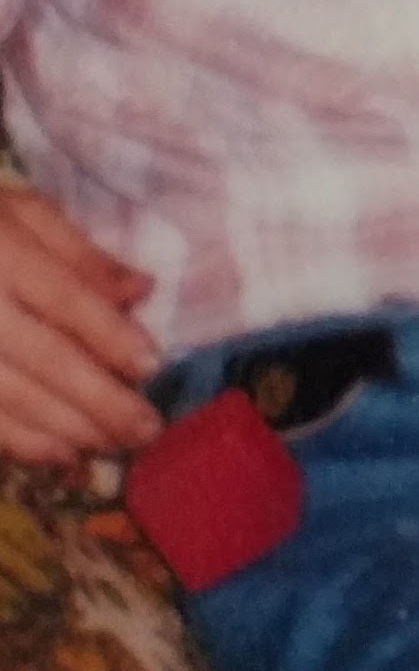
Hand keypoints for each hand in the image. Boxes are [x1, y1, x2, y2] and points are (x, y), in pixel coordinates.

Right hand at [0, 186, 161, 463]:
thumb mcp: (23, 214)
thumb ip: (80, 253)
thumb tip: (141, 290)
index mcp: (2, 253)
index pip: (64, 298)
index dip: (109, 335)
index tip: (152, 366)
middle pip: (42, 357)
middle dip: (99, 399)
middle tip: (146, 428)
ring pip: (10, 398)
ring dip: (67, 430)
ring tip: (115, 445)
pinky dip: (22, 444)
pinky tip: (63, 456)